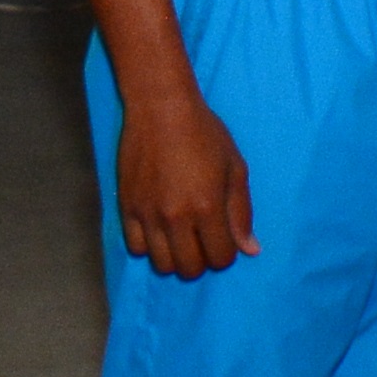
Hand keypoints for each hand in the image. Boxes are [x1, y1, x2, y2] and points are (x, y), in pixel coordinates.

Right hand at [108, 63, 253, 278]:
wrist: (160, 107)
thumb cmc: (205, 133)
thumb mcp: (235, 168)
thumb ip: (241, 212)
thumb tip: (250, 250)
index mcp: (208, 207)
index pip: (220, 258)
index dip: (226, 252)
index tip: (222, 236)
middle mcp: (176, 217)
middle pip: (190, 268)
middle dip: (202, 260)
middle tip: (202, 239)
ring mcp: (148, 214)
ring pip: (162, 264)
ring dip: (176, 257)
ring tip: (180, 237)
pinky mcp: (127, 207)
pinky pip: (136, 248)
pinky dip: (149, 246)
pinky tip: (158, 229)